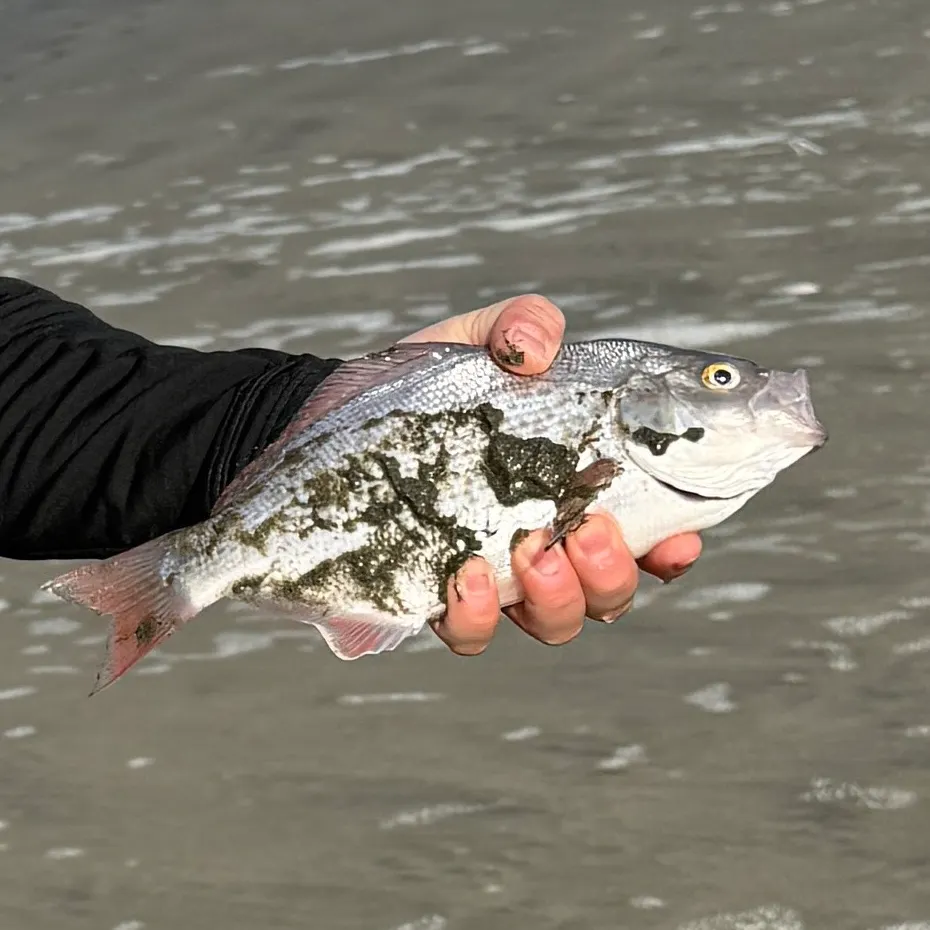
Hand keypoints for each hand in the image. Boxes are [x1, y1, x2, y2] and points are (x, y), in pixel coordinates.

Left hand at [401, 294, 701, 654]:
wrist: (345, 414)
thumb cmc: (429, 386)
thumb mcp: (479, 342)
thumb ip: (521, 327)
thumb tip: (537, 348)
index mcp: (573, 492)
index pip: (646, 538)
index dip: (673, 551)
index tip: (678, 539)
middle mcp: (545, 544)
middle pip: (607, 594)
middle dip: (610, 575)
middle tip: (587, 531)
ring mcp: (495, 576)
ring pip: (554, 622)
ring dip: (557, 598)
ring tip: (531, 553)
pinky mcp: (437, 594)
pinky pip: (470, 633)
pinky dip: (476, 616)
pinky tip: (464, 573)